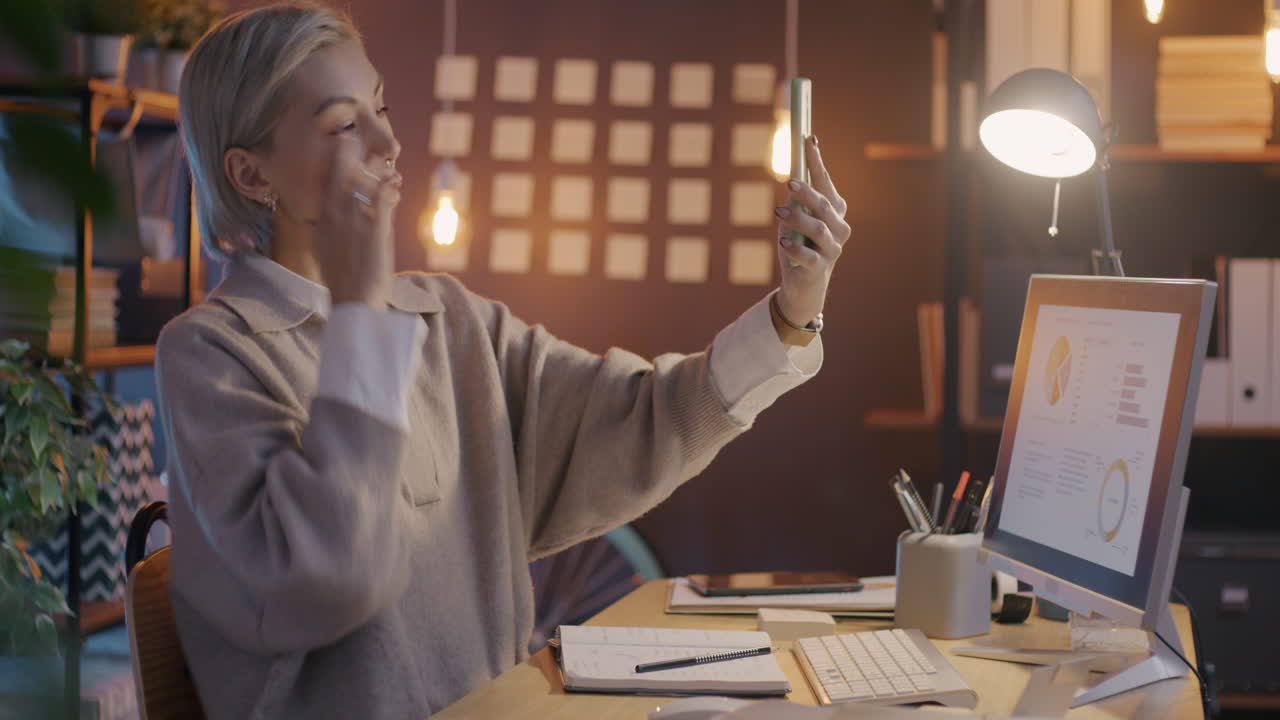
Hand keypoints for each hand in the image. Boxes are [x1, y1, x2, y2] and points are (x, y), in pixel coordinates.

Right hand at [311, 137, 400, 307]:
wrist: (354, 298)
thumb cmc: (341, 277)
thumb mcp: (324, 248)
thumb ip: (326, 228)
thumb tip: (322, 218)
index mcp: (322, 220)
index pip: (323, 180)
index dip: (333, 159)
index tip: (341, 143)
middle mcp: (336, 215)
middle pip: (342, 174)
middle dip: (352, 154)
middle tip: (362, 141)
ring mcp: (355, 220)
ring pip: (365, 182)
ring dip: (377, 170)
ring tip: (388, 164)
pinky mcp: (376, 228)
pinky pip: (382, 198)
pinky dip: (389, 189)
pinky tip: (395, 185)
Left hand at [773, 136, 849, 327]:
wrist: (803, 286)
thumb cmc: (799, 246)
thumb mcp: (794, 220)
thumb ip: (795, 201)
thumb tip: (790, 176)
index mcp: (834, 212)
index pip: (826, 182)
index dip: (817, 161)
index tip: (808, 139)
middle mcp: (839, 228)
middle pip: (825, 205)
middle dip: (808, 192)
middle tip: (789, 182)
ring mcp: (833, 249)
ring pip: (819, 229)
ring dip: (798, 219)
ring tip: (778, 212)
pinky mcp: (821, 268)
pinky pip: (810, 257)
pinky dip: (796, 248)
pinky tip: (783, 242)